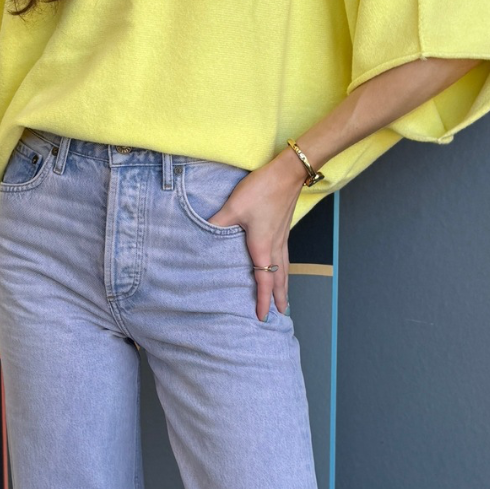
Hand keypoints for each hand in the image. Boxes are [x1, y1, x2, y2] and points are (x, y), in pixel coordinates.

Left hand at [206, 148, 302, 320]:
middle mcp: (276, 246)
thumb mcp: (234, 207)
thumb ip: (217, 223)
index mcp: (263, 246)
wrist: (288, 172)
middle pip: (280, 279)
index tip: (263, 316)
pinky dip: (286, 269)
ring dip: (285, 285)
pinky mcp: (284, 229)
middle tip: (281, 314)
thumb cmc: (262, 189)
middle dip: (280, 298)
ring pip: (286, 268)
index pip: (264, 280)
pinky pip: (286, 257)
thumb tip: (201, 234)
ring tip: (285, 298)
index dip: (263, 300)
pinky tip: (282, 268)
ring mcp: (283, 238)